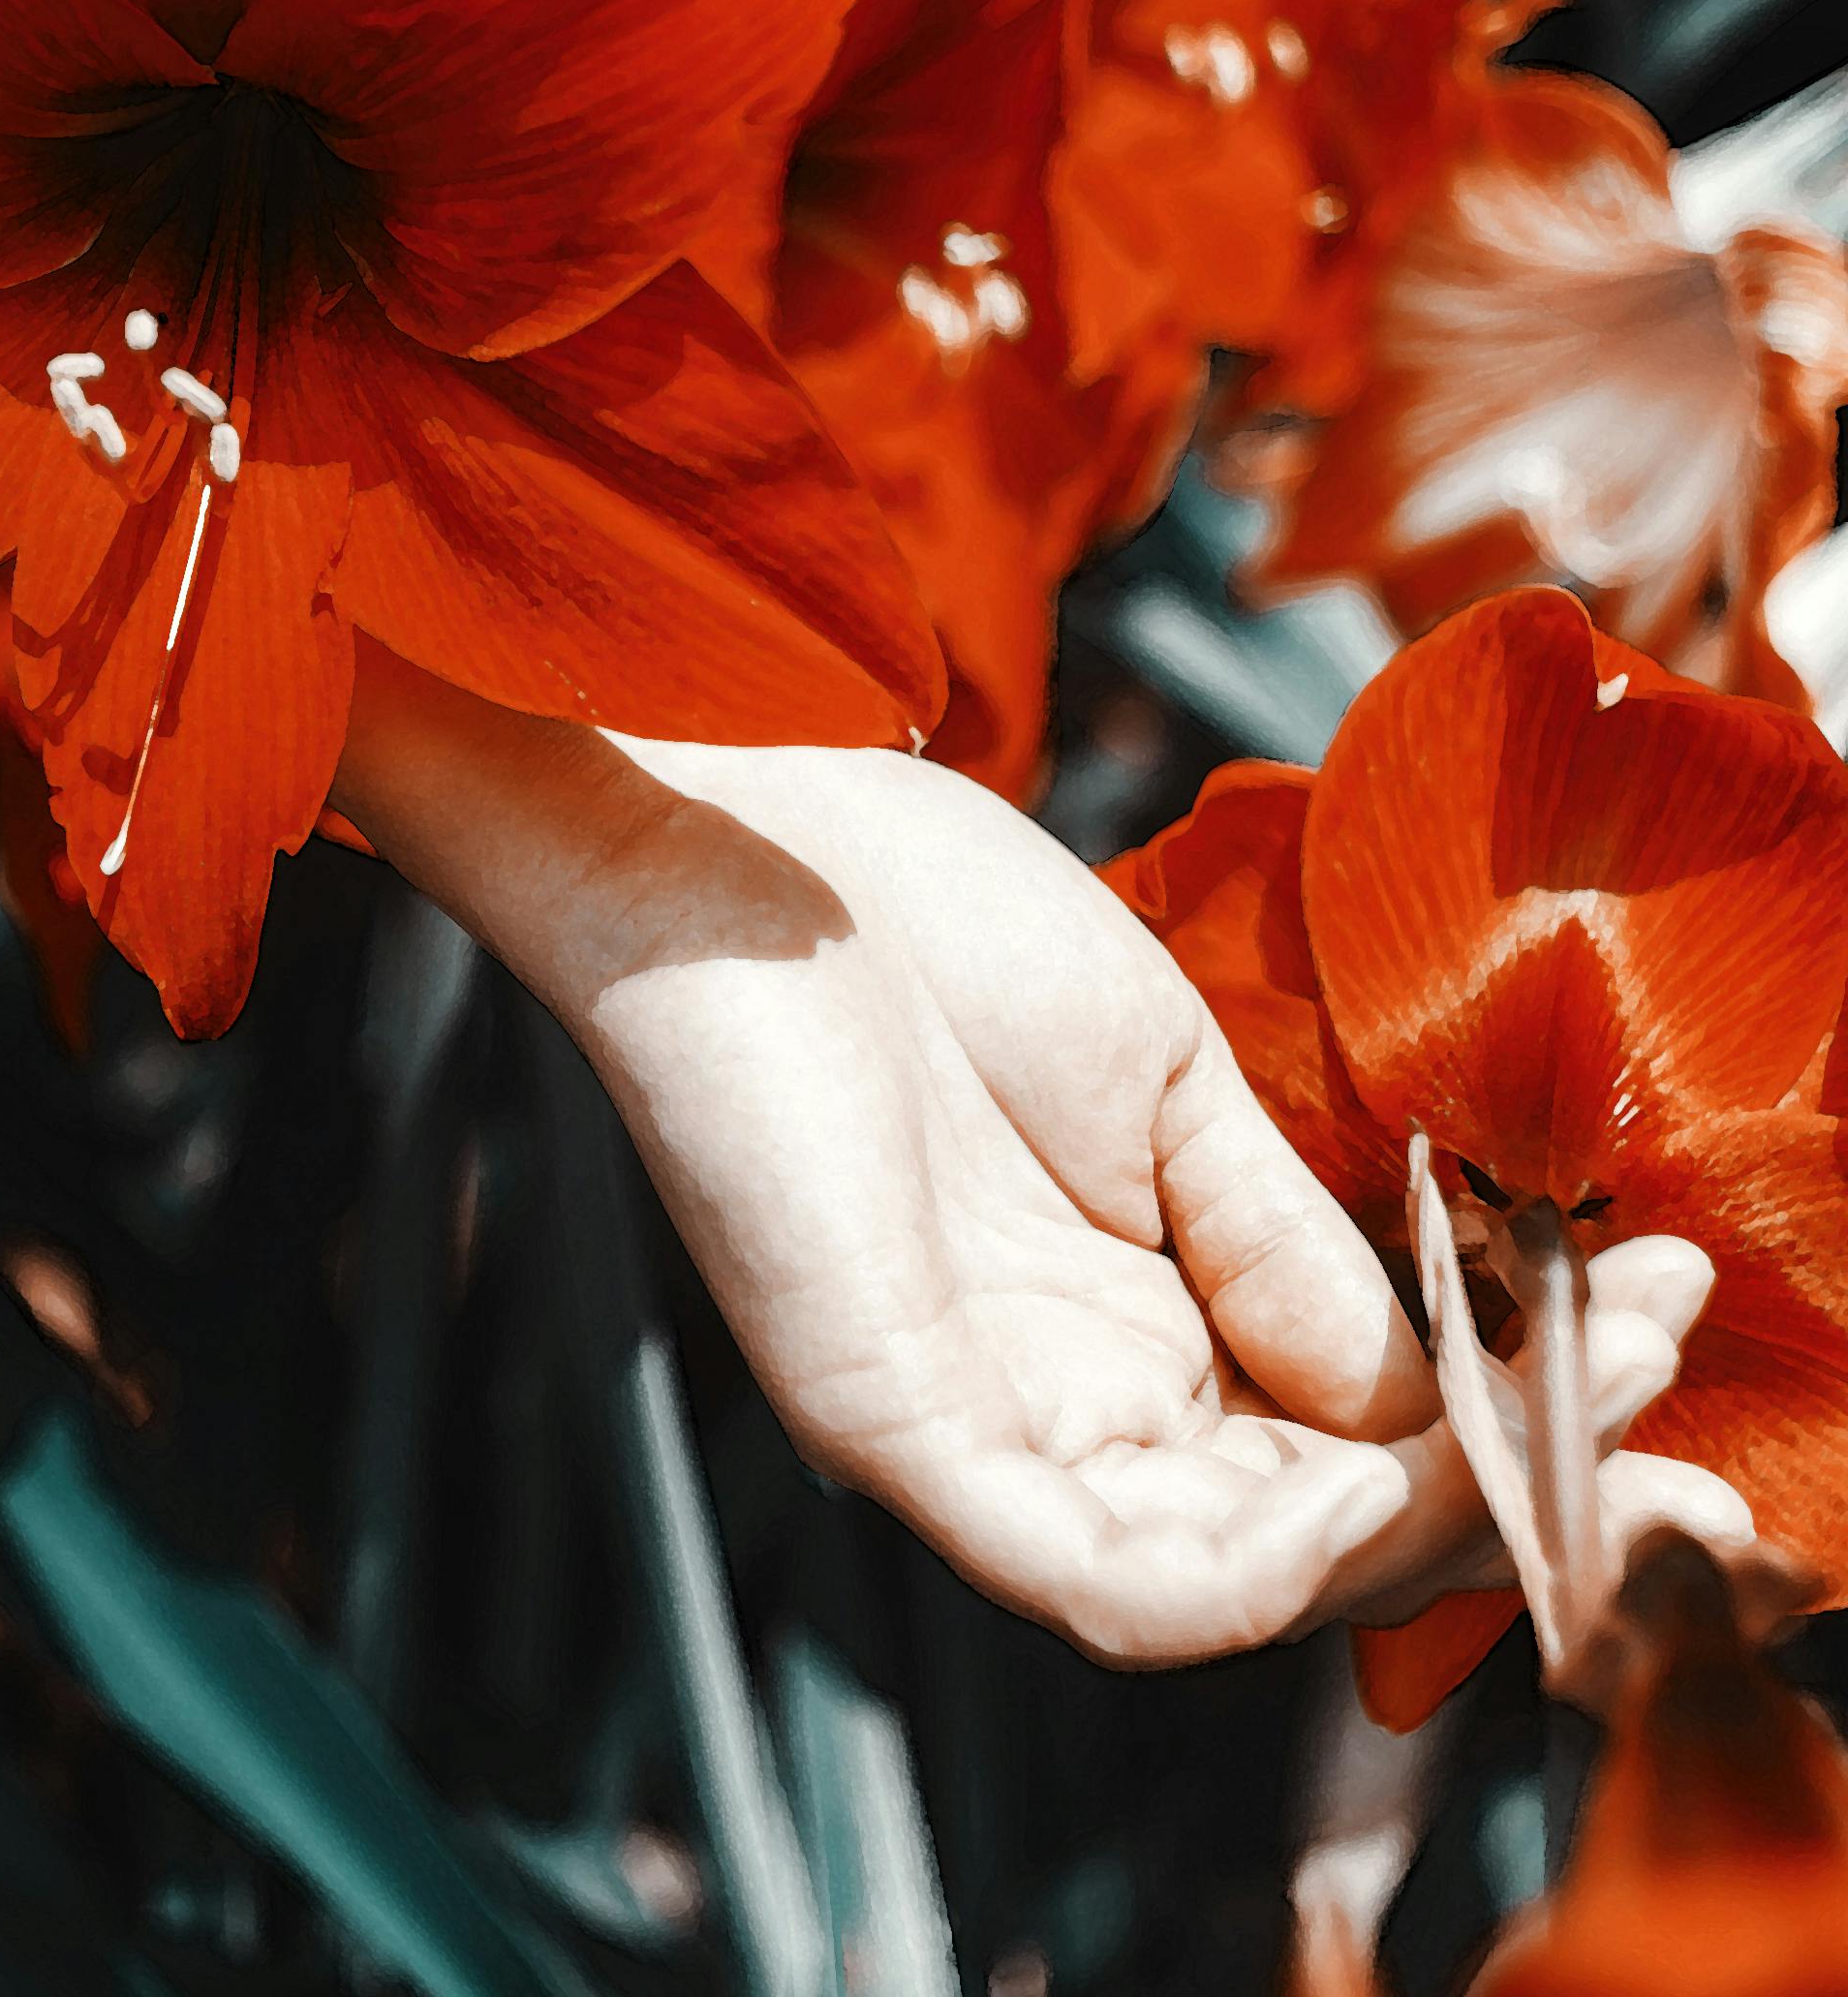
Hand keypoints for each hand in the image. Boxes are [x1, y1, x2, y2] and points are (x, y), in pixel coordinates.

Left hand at [335, 650, 1746, 1663]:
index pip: (1314, 1451)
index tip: (1666, 1330)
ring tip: (1546, 1416)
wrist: (751, 828)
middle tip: (1660, 1417)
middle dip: (1489, 1503)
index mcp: (1111, 1318)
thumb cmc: (927, 921)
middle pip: (1283, 1542)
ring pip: (1204, 1589)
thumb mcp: (1166, 1086)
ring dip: (1398, 1541)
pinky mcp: (884, 1422)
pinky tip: (1369, 1485)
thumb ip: (1285, 1245)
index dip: (1493, 1431)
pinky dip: (1242, 1571)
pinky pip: (1083, 1577)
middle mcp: (1040, 1401)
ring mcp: (957, 1426)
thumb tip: (1433, 1395)